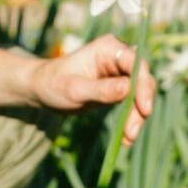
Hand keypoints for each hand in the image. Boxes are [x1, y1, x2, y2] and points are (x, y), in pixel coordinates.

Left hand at [30, 34, 156, 145]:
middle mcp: (118, 57)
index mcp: (108, 48)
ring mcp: (120, 73)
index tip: (144, 109)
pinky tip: (125, 138)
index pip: (135, 64)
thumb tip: (128, 88)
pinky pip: (132, 104)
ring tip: (127, 139)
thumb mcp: (74, 89)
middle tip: (132, 132)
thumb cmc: (53, 84)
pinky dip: (131, 120)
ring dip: (137, 117)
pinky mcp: (119, 88)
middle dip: (140, 107)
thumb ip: (101, 89)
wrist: (42, 90)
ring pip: (140, 95)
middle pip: (142, 81)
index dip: (143, 86)